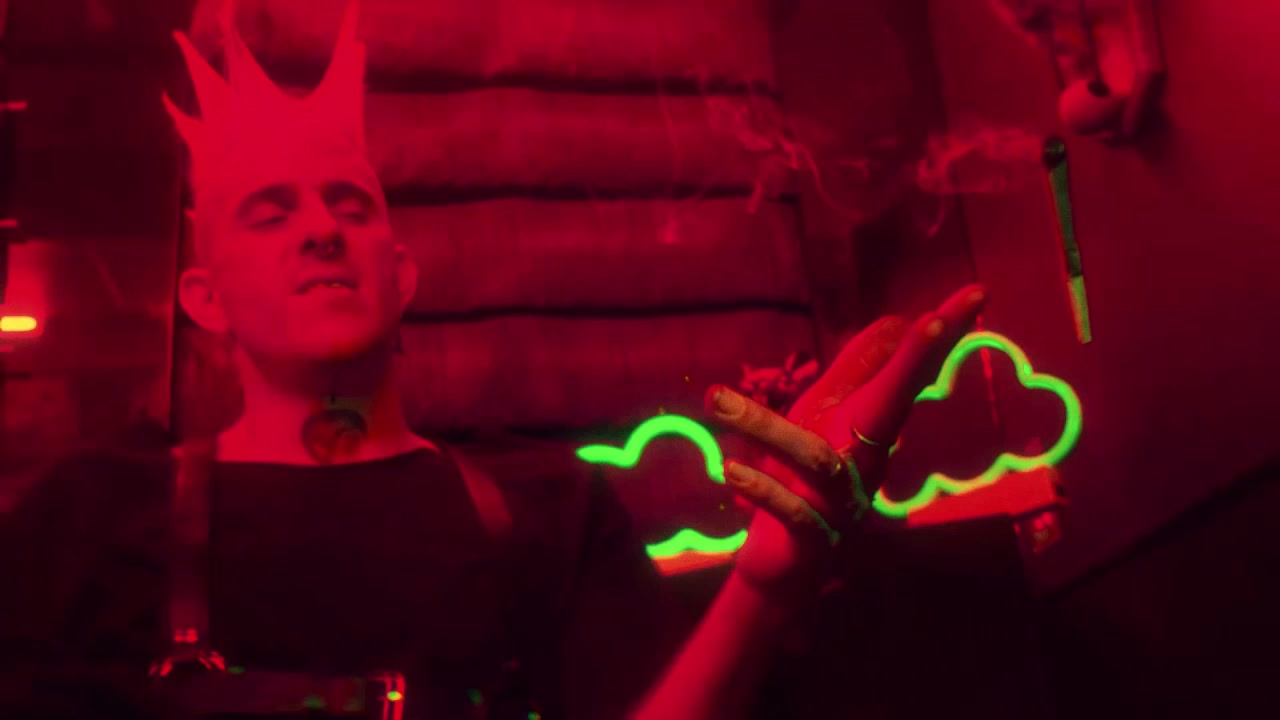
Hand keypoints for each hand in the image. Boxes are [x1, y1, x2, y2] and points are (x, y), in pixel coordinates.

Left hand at [705, 284, 987, 601]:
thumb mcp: (827, 419)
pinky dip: (762, 490)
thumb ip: (858, 372)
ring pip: (818, 459)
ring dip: (764, 427)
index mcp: (871, 426)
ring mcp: (844, 502)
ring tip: (715, 400)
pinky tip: (730, 470)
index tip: (976, 292)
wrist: (785, 564)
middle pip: (895, 404)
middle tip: (933, 320)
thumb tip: (898, 319)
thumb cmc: (807, 481)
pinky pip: (793, 512)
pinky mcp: (813, 539)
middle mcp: (868, 460)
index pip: (909, 373)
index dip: (939, 336)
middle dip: (915, 362)